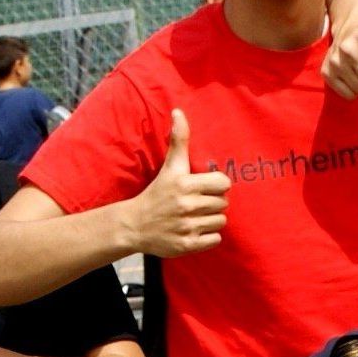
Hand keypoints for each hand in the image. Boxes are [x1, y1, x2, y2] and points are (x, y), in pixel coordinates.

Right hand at [122, 109, 228, 258]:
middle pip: (223, 203)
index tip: (205, 187)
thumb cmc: (157, 193)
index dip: (217, 185)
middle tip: (198, 203)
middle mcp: (186, 205)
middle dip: (213, 203)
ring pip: (220, 221)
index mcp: (184, 184)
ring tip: (195, 217)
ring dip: (211, 220)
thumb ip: (178, 140)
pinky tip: (194, 230)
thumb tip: (179, 111)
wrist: (134, 225)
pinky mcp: (187, 245)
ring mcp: (187, 226)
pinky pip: (215, 239)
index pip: (223, 183)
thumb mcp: (169, 166)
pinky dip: (208, 237)